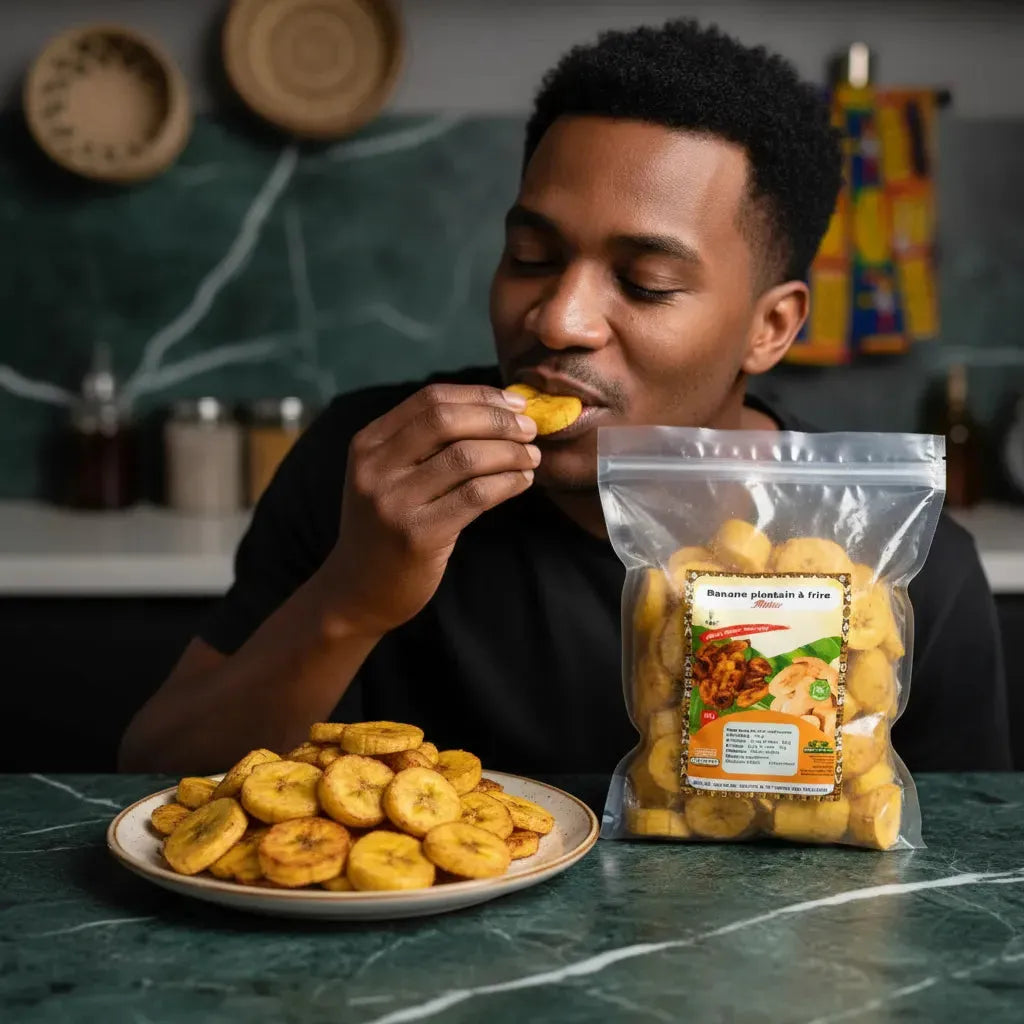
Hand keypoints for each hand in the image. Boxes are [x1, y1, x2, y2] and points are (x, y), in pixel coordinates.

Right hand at [319, 383, 539, 635]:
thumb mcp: (387, 476)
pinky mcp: (417, 534)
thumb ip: (423, 444)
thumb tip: (494, 409)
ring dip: (510, 452)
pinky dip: (507, 483)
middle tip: (530, 429)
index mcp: (368, 443)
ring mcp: (393, 502)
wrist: (358, 589)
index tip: (514, 403)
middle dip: (498, 420)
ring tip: (531, 457)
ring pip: (466, 457)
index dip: (479, 396)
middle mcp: (375, 467)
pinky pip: (475, 495)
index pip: (430, 399)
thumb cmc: (386, 527)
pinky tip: (521, 482)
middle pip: (447, 420)